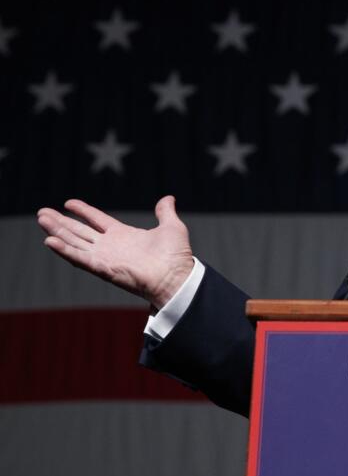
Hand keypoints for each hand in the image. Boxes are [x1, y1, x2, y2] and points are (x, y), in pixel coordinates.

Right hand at [37, 196, 194, 309]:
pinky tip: (49, 241)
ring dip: (57, 232)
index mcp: (123, 235)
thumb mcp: (171, 227)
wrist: (177, 277)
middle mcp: (110, 246)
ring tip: (42, 219)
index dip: (83, 211)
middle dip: (61, 222)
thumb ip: (165, 212)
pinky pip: (80, 258)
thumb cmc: (176, 256)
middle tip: (42, 212)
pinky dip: (64, 250)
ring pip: (74, 242)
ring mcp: (105, 257)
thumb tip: (168, 198)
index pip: (97, 220)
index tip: (68, 202)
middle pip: (80, 231)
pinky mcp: (102, 268)